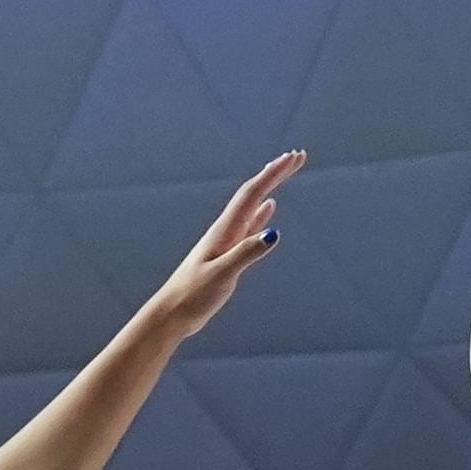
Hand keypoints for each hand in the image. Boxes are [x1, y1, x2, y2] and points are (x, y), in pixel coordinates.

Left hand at [138, 154, 307, 346]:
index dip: (274, 174)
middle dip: (276, 172)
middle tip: (298, 156)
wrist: (172, 313)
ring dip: (271, 186)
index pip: (253, 193)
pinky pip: (249, 224)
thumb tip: (274, 233)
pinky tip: (269, 207)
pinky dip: (261, 212)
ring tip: (286, 171)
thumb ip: (246, 254)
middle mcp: (226, 229)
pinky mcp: (228, 253)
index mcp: (224, 230)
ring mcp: (227, 240)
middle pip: (254, 193)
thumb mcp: (222, 275)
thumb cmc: (192, 296)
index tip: (294, 157)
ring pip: (253, 205)